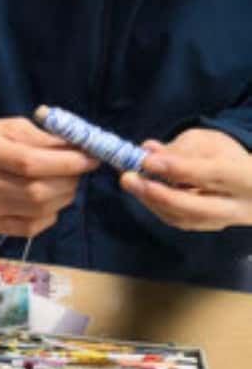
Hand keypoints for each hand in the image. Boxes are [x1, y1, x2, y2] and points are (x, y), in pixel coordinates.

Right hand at [0, 118, 98, 236]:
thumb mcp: (14, 127)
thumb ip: (46, 139)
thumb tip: (82, 152)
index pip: (30, 162)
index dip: (66, 163)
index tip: (90, 158)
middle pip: (36, 190)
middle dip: (69, 180)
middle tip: (79, 169)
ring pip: (39, 210)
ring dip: (63, 196)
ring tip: (63, 181)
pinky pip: (31, 226)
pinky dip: (49, 213)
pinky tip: (46, 198)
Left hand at [121, 128, 251, 230]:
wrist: (247, 181)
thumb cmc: (225, 155)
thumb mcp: (209, 141)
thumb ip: (181, 146)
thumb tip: (148, 151)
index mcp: (248, 176)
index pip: (213, 174)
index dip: (178, 169)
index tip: (147, 161)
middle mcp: (240, 207)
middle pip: (197, 207)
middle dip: (158, 194)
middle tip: (128, 178)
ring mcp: (224, 221)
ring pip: (183, 218)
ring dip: (151, 200)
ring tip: (130, 181)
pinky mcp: (208, 226)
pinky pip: (178, 220)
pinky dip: (156, 205)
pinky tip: (141, 190)